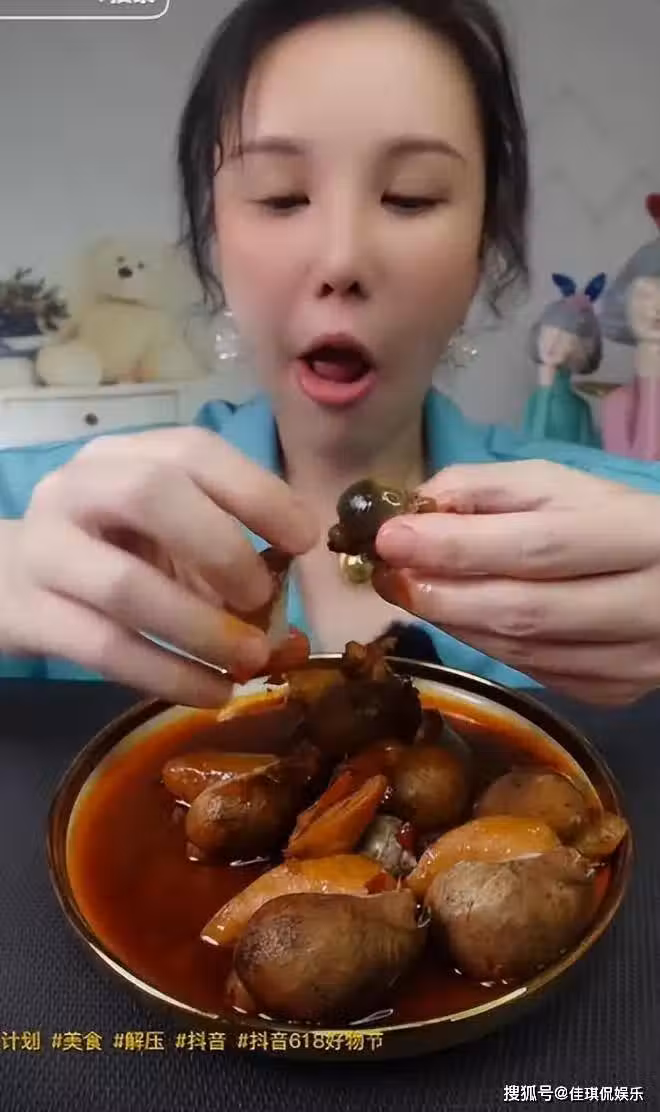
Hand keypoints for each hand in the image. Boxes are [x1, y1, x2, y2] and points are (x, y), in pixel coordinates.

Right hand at [0, 428, 316, 706]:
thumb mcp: (161, 535)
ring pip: (125, 586)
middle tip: (261, 597)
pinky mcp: (29, 614)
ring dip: (201, 628)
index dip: (257, 492)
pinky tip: (213, 693)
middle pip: (150, 495)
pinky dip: (169, 675)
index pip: (193, 451)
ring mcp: (45, 550)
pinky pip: (105, 649)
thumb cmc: (106, 552)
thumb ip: (220, 554)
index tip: (304, 540)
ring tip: (251, 660)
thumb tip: (289, 603)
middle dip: (222, 548)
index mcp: (123, 456)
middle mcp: (78, 489)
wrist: (5, 582)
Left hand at [373, 460, 659, 705]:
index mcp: (638, 536)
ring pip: (523, 650)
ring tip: (411, 591)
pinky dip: (484, 646)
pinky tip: (458, 620)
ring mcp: (633, 661)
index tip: (390, 538)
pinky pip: (535, 673)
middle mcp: (646, 606)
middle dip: (441, 593)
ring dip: (454, 622)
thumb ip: (489, 489)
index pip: (536, 547)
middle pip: (524, 610)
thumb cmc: (618, 521)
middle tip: (386, 574)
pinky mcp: (616, 693)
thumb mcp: (563, 487)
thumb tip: (415, 511)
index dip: (457, 546)